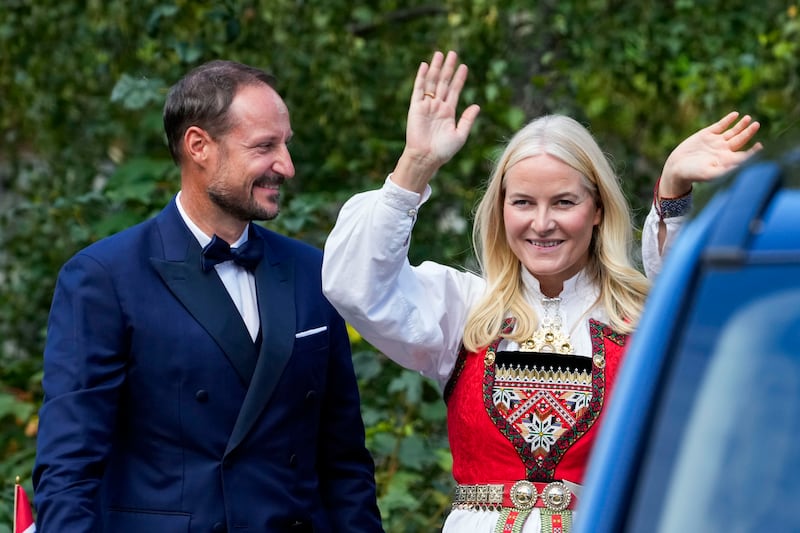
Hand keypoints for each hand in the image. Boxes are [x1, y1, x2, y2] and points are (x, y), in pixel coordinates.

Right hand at [392, 51, 480, 192]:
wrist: (426, 157)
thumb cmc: (443, 150)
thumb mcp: (460, 135)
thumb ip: (467, 120)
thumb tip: (477, 105)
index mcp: (448, 112)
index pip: (455, 90)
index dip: (459, 78)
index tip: (464, 66)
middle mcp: (438, 106)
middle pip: (444, 82)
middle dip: (448, 68)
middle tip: (453, 53)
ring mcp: (426, 105)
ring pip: (432, 82)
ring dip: (436, 68)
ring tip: (440, 54)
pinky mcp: (416, 107)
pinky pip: (418, 89)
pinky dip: (421, 77)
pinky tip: (425, 65)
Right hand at [659, 112, 762, 197]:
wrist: (676, 168)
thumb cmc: (693, 174)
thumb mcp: (710, 174)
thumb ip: (725, 169)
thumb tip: (741, 165)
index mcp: (728, 160)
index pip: (745, 154)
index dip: (753, 151)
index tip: (760, 146)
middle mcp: (724, 150)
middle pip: (740, 139)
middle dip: (749, 132)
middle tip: (756, 124)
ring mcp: (715, 141)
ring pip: (732, 131)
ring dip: (741, 125)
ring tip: (748, 118)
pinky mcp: (706, 134)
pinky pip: (720, 125)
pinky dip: (727, 120)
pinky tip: (735, 114)